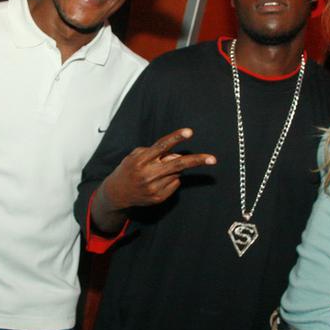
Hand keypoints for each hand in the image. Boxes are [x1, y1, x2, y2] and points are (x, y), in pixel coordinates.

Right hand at [100, 128, 215, 211]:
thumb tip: (177, 155)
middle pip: (177, 164)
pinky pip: (175, 184)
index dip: (176, 138)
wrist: (117, 194)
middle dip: (196, 161)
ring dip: (173, 169)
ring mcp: (154, 187)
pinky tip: (158, 181)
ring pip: (177, 173)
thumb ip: (156, 153)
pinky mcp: (158, 197)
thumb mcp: (136, 156)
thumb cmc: (128, 169)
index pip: (161, 146)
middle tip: (213, 159)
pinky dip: (171, 180)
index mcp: (141, 160)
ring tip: (158, 171)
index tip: (189, 132)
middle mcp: (148, 174)